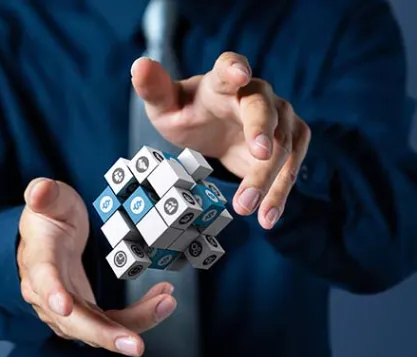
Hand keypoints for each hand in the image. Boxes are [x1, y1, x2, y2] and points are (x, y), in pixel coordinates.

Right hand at [17, 178, 176, 356]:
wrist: (50, 236)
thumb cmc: (50, 218)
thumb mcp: (49, 200)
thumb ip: (44, 195)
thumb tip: (39, 190)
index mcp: (39, 260)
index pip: (43, 277)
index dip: (52, 292)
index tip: (65, 306)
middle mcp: (49, 292)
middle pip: (73, 321)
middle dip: (105, 334)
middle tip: (135, 343)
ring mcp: (68, 306)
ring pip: (99, 328)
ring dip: (134, 324)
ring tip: (166, 302)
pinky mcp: (87, 310)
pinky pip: (113, 321)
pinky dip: (139, 315)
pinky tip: (162, 299)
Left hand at [131, 52, 310, 229]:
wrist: (212, 131)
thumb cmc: (188, 115)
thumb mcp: (165, 107)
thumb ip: (154, 90)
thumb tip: (139, 66)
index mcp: (222, 81)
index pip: (230, 66)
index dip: (235, 69)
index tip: (239, 74)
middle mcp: (255, 94)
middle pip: (264, 110)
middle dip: (262, 131)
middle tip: (259, 155)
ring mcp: (277, 118)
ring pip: (284, 144)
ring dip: (270, 178)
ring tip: (251, 209)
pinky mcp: (288, 142)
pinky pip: (290, 168)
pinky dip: (280, 193)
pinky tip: (267, 217)